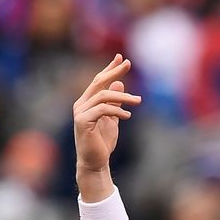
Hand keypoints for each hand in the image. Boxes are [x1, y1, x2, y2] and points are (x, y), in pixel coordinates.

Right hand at [73, 54, 141, 173]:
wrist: (95, 161)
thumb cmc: (102, 142)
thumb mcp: (112, 118)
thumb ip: (115, 102)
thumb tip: (119, 84)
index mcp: (87, 102)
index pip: (99, 81)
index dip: (109, 69)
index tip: (121, 58)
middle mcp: (81, 104)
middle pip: (98, 82)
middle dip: (113, 71)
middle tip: (128, 64)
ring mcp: (80, 112)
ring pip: (103, 96)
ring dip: (123, 97)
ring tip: (138, 101)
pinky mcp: (83, 122)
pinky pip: (102, 110)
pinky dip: (117, 111)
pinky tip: (127, 116)